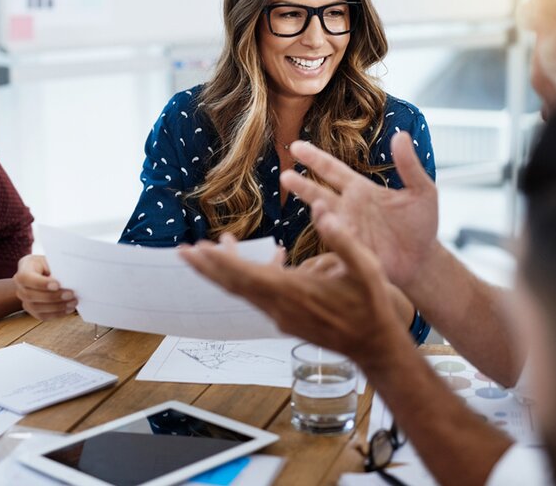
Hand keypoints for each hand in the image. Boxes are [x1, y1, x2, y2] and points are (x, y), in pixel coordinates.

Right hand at [14, 255, 76, 320]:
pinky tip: (68, 309)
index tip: (57, 285)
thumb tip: (70, 276)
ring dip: (57, 307)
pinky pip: (42, 315)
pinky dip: (56, 314)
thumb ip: (57, 267)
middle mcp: (20, 285)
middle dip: (53, 297)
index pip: (26, 278)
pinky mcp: (31, 308)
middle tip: (70, 294)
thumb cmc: (50, 263)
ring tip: (73, 302)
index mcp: (24, 268)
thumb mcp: (52, 259)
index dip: (41, 283)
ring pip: (36, 307)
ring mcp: (24, 299)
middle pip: (30, 295)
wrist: (43, 271)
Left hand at [180, 214, 408, 368]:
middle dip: (207, 268)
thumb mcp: (365, 267)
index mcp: (293, 291)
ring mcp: (281, 316)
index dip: (218, 262)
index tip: (195, 250)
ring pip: (245, 291)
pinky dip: (253, 276)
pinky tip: (274, 258)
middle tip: (182, 252)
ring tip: (215, 247)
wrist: (373, 345)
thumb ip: (341, 239)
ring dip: (227, 270)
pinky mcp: (287, 320)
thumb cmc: (369, 305)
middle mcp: (279, 306)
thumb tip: (321, 209)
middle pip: (234, 285)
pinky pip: (261, 295)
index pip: (245, 275)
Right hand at [281, 133, 438, 290]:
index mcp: (361, 190)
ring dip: (320, 215)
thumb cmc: (421, 224)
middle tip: (284, 176)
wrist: (423, 260)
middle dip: (302, 186)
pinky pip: (339, 244)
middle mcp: (348, 209)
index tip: (296, 146)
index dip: (314, 158)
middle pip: (319, 193)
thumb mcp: (422, 191)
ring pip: (326, 220)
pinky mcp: (353, 251)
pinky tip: (335, 232)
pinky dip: (335, 238)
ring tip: (319, 208)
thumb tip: (401, 135)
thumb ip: (409, 165)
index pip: (332, 170)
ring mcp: (348, 231)